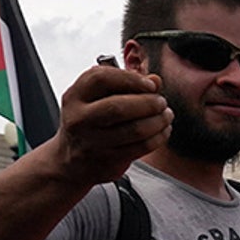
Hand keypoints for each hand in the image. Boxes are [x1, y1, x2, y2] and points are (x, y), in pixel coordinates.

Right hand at [50, 64, 171, 186]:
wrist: (72, 161)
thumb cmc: (91, 122)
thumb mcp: (98, 99)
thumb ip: (125, 85)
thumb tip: (155, 80)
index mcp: (75, 96)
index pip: (101, 78)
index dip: (131, 78)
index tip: (150, 84)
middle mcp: (79, 118)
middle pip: (119, 106)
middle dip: (148, 102)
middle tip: (162, 102)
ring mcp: (92, 141)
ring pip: (134, 129)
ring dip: (158, 121)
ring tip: (166, 115)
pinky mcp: (108, 159)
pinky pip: (141, 147)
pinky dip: (158, 137)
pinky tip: (163, 130)